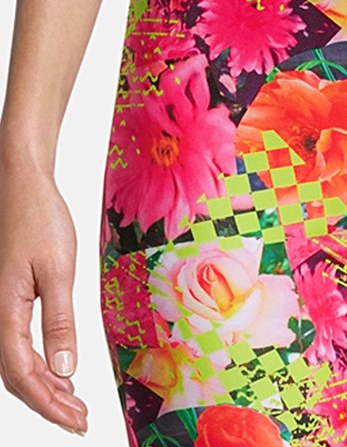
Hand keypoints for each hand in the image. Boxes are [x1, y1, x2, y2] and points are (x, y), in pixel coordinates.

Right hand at [0, 163, 88, 434]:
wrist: (24, 186)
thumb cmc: (39, 219)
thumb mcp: (58, 269)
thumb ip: (60, 320)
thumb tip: (64, 368)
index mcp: (6, 311)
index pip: (23, 374)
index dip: (49, 403)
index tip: (76, 420)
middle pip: (17, 375)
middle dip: (48, 402)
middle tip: (80, 419)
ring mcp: (3, 307)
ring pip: (17, 362)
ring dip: (45, 386)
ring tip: (73, 402)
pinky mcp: (11, 299)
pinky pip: (20, 343)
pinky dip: (40, 363)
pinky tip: (60, 369)